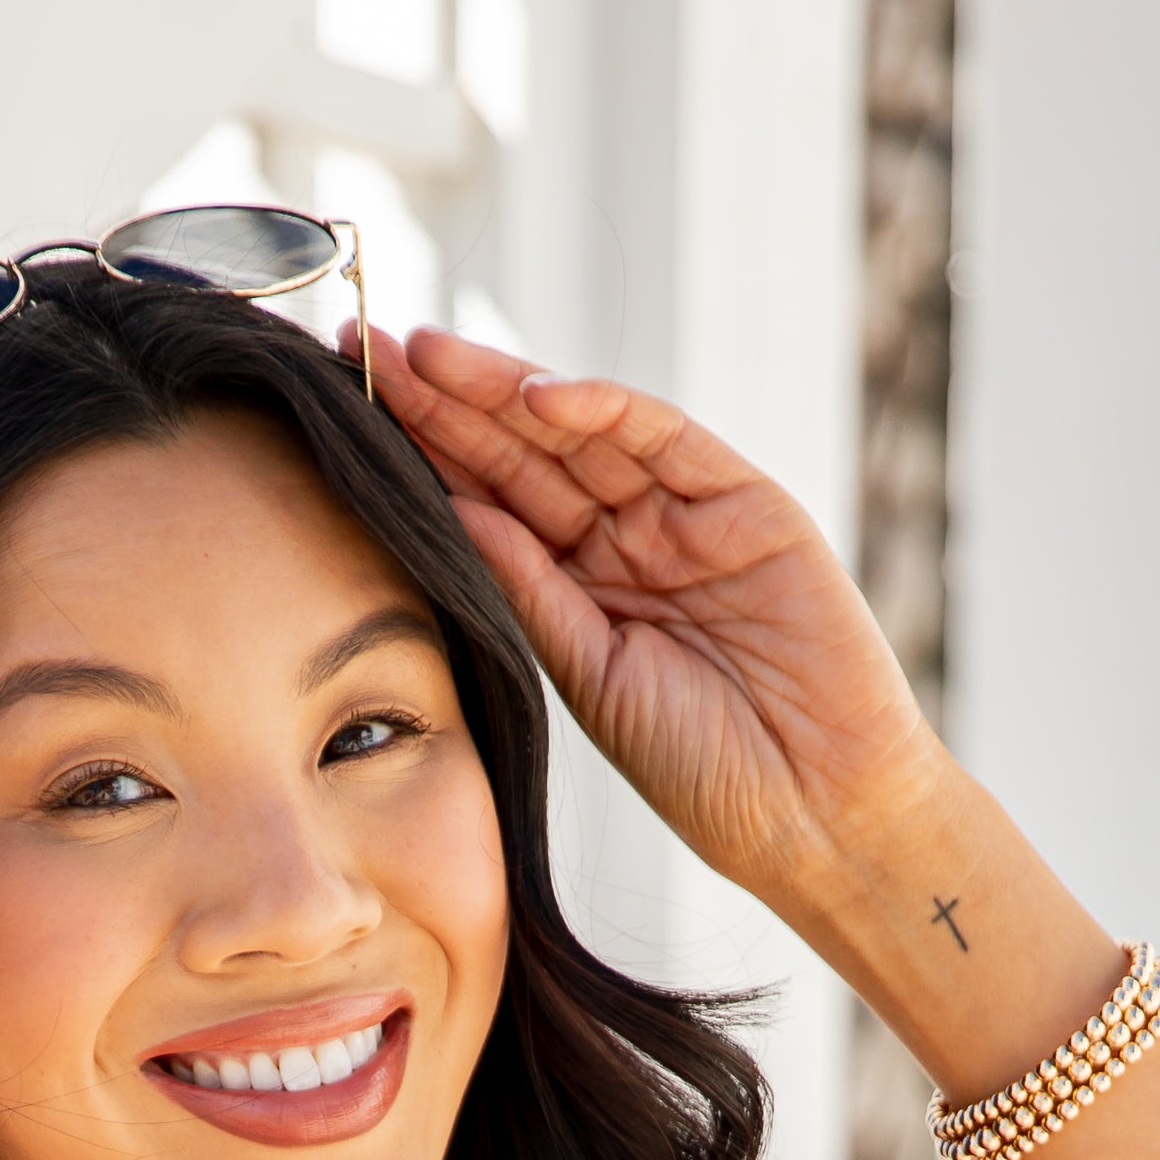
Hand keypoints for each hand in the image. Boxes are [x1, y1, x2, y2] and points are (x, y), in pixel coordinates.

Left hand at [353, 323, 944, 939]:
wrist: (815, 814)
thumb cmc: (708, 774)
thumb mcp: (590, 679)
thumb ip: (529, 591)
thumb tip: (452, 511)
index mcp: (583, 589)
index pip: (492, 500)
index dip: (423, 454)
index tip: (344, 412)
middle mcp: (631, 540)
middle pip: (525, 452)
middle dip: (445, 399)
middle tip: (362, 346)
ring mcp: (688, 517)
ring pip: (583, 432)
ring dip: (504, 389)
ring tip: (426, 352)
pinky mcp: (748, 504)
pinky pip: (667, 440)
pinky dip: (603, 411)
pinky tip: (534, 394)